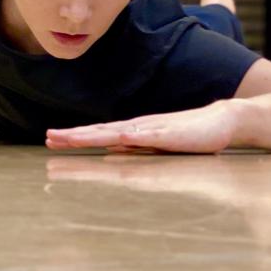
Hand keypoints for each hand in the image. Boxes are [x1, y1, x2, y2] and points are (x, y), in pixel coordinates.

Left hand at [45, 102, 240, 154]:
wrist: (222, 120)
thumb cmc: (188, 134)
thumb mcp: (155, 145)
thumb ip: (134, 147)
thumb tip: (112, 150)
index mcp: (132, 132)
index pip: (97, 135)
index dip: (74, 137)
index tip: (50, 140)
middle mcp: (138, 129)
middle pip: (99, 133)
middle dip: (73, 136)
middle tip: (49, 138)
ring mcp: (153, 130)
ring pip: (117, 134)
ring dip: (94, 136)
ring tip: (72, 138)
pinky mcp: (172, 136)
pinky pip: (151, 137)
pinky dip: (135, 137)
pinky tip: (122, 138)